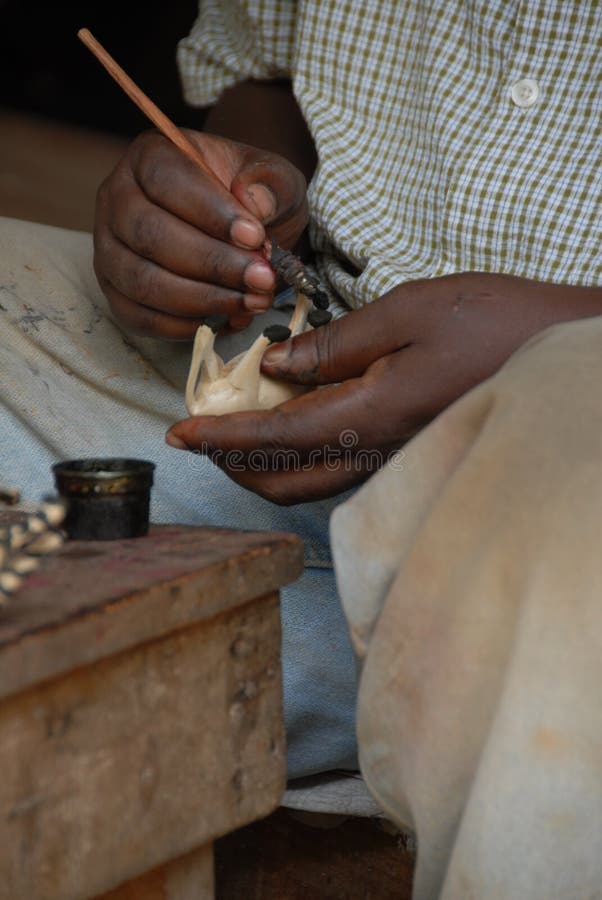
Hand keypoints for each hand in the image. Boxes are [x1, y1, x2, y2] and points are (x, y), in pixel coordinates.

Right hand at [94, 129, 307, 338]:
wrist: (241, 231)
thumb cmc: (251, 201)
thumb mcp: (274, 180)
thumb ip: (270, 185)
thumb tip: (254, 202)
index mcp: (149, 157)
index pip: (165, 179)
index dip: (210, 212)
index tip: (255, 237)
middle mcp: (116, 199)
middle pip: (150, 235)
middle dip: (212, 264)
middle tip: (262, 279)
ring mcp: (109, 249)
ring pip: (142, 281)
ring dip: (203, 299)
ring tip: (251, 302)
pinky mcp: (116, 292)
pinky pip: (141, 317)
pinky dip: (185, 326)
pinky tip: (226, 319)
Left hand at [166, 272, 601, 502]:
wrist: (560, 351)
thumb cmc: (495, 323)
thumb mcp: (411, 311)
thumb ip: (338, 343)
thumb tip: (278, 364)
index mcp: (371, 413)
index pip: (275, 437)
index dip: (221, 437)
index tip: (178, 433)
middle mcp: (376, 450)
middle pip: (283, 480)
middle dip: (232, 463)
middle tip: (200, 433)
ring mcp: (393, 458)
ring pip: (308, 483)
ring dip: (261, 464)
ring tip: (233, 429)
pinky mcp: (405, 451)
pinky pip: (336, 469)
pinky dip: (296, 455)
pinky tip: (290, 421)